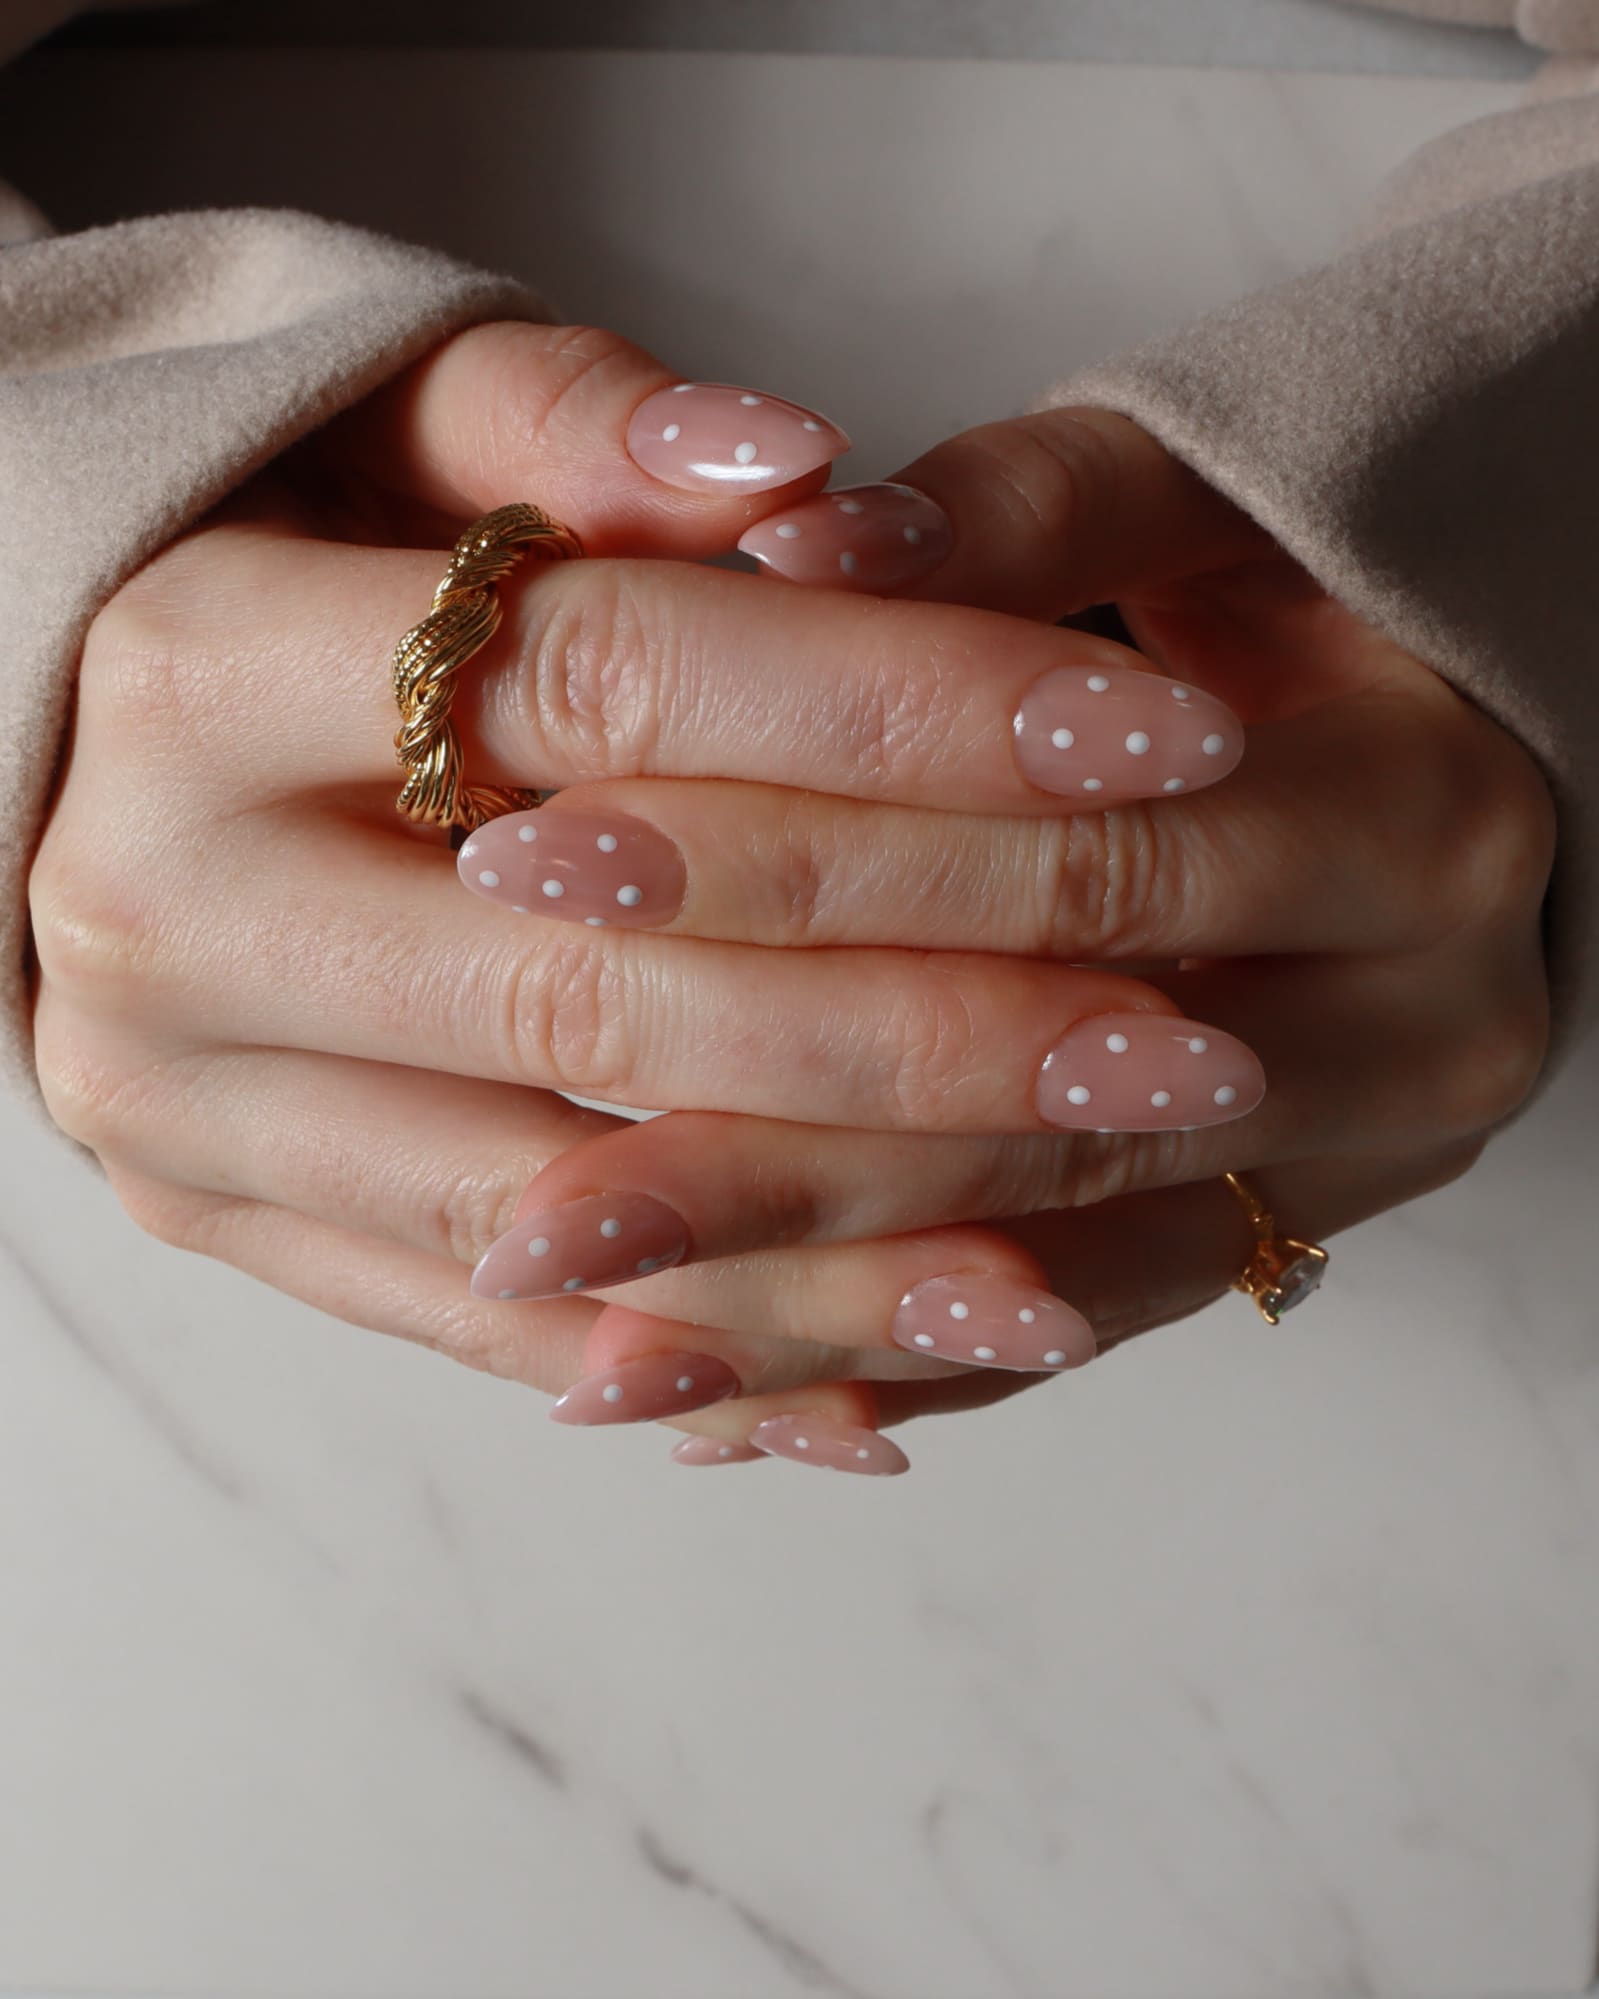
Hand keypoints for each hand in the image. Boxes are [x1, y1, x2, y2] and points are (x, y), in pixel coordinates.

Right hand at [29, 323, 1274, 1474]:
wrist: (48, 748)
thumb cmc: (274, 560)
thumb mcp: (385, 436)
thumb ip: (571, 430)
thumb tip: (801, 465)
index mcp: (195, 664)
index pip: (608, 689)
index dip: (906, 710)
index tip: (1154, 740)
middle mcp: (168, 905)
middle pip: (612, 993)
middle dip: (930, 1032)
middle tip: (1186, 1053)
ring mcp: (181, 1096)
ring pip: (565, 1216)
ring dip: (841, 1260)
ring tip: (1070, 1286)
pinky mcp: (223, 1214)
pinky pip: (484, 1332)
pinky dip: (701, 1357)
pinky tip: (887, 1380)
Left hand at [472, 407, 1555, 1464]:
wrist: (1451, 751)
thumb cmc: (1299, 602)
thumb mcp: (1193, 506)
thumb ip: (1009, 518)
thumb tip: (788, 537)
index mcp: (1412, 813)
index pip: (1061, 868)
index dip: (796, 867)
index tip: (541, 867)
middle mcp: (1419, 1025)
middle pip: (1043, 1104)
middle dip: (761, 1141)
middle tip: (521, 1188)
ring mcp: (1364, 1165)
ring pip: (1048, 1265)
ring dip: (794, 1312)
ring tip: (566, 1335)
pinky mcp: (1289, 1237)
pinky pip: (1072, 1333)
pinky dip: (884, 1373)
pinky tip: (698, 1404)